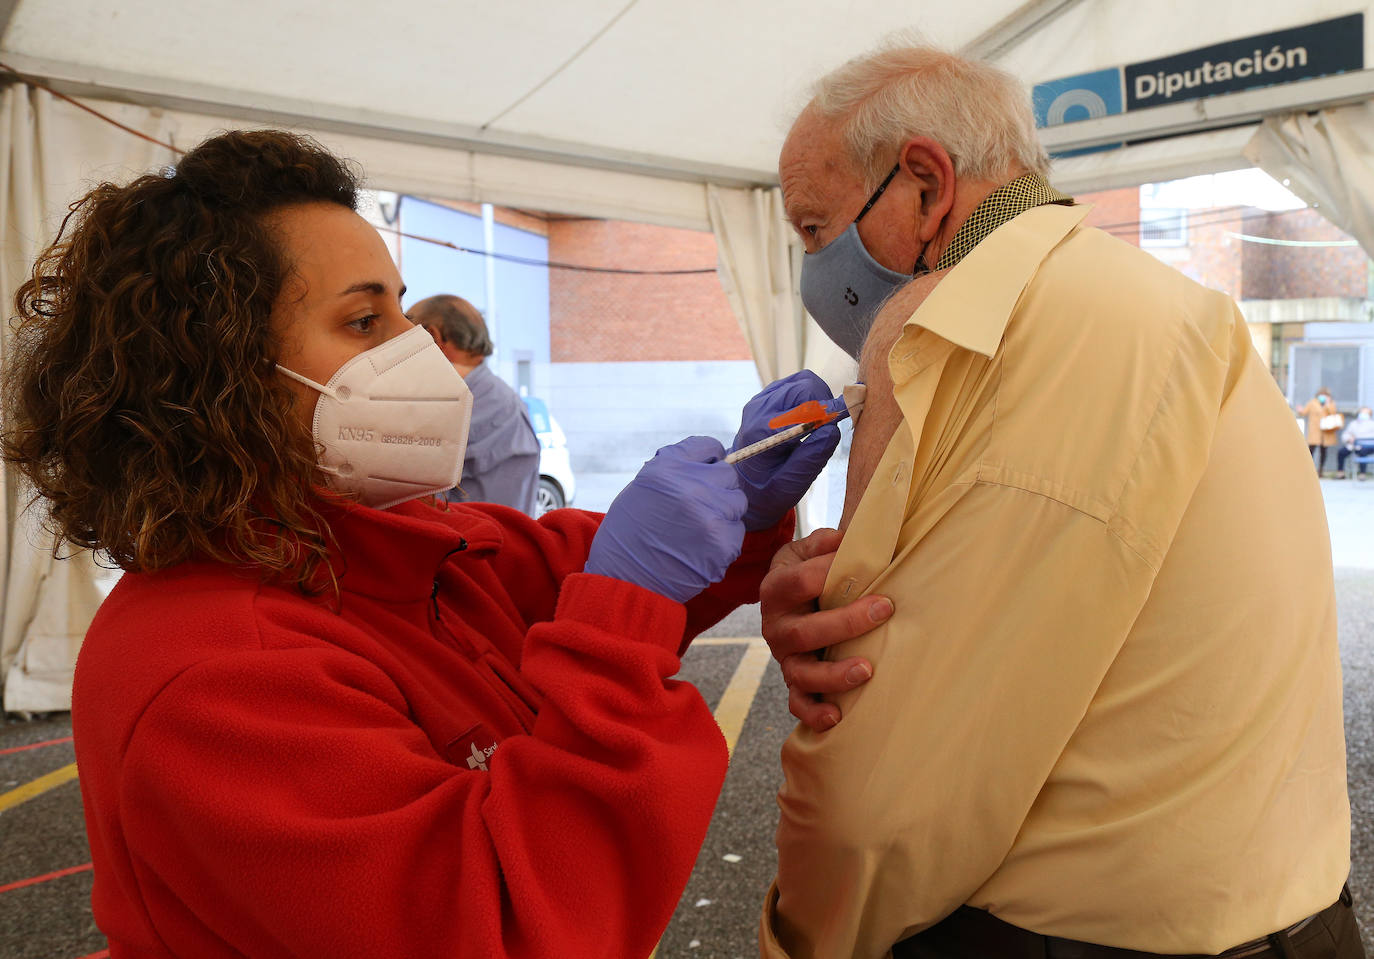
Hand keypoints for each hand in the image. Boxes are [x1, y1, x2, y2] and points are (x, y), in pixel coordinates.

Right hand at [585, 437, 746, 603]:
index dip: (708, 461)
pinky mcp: (723, 543)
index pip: (709, 446)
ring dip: (722, 515)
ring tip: (695, 532)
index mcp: (667, 467)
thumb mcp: (641, 488)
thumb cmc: (629, 535)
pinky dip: (723, 541)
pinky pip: (737, 532)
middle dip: (716, 490)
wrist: (624, 582)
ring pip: (737, 503)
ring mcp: (710, 515)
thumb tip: (710, 461)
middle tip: (695, 511)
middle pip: (728, 475)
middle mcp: (691, 486)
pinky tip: (699, 550)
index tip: (703, 475)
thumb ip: (676, 471)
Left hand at [730, 371, 841, 530]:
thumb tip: (832, 430)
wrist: (746, 485)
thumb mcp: (790, 486)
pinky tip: (810, 419)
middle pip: (804, 386)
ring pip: (803, 380)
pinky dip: (811, 397)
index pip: (802, 407)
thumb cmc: (768, 490)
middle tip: (830, 427)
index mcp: (760, 431)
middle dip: (824, 404)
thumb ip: (810, 460)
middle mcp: (759, 409)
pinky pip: (797, 384)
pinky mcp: (768, 397)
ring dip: (818, 399)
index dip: (828, 413)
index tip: (841, 423)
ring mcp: (762, 399)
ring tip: (819, 425)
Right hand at [760, 528, 892, 731]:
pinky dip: (814, 713)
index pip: (800, 581)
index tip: (872, 568)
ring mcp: (783, 658)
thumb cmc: (809, 568)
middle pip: (804, 632)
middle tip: (884, 610)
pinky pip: (798, 703)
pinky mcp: (793, 681)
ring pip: (801, 673)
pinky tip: (837, 718)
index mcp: (776, 588)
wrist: (790, 596)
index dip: (831, 573)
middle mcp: (775, 627)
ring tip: (867, 670)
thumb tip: (851, 539)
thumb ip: (827, 542)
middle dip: (846, 623)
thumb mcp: (810, 548)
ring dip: (834, 675)